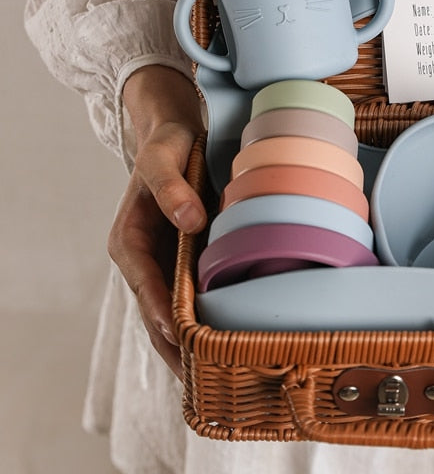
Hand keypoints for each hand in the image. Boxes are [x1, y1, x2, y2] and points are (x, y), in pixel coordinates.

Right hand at [107, 65, 205, 375]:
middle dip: (175, 345)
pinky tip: (224, 340)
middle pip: (156, 310)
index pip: (145, 284)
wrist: (177, 134)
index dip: (162, 312)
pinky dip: (203, 319)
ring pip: (173, 311)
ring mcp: (164, 263)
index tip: (182, 337)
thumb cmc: (167, 144)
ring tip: (215, 375)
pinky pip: (191, 296)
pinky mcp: (185, 260)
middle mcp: (144, 259)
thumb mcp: (163, 157)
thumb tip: (190, 222)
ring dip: (189, 342)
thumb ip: (172, 188)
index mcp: (129, 239)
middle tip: (202, 379)